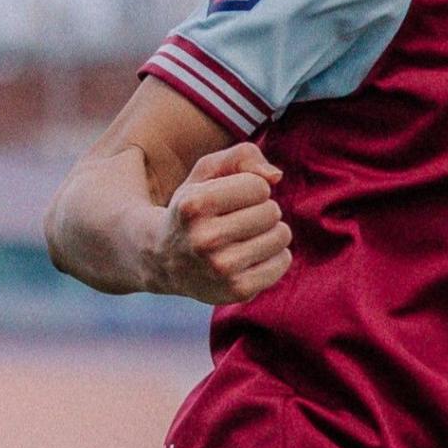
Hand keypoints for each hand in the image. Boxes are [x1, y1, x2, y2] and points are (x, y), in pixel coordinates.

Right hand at [147, 142, 293, 303]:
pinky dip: (274, 256)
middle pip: (272, 211)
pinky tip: (250, 256)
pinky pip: (283, 262)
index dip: (250, 188)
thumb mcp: (206, 172)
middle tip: (237, 220)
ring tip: (244, 237)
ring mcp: (221, 269)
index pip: (259, 186)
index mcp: (194, 205)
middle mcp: (204, 240)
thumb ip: (242, 156)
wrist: (164, 260)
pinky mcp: (237, 291)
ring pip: (281, 236)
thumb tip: (276, 177)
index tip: (231, 199)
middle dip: (261, 210)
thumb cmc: (195, 208)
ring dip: (270, 232)